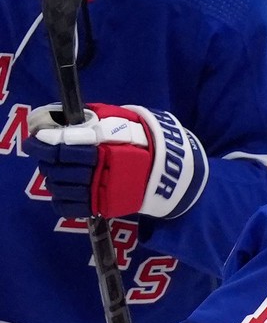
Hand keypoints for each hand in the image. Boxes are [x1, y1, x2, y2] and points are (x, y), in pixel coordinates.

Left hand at [25, 103, 207, 219]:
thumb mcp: (124, 120)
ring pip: (61, 187)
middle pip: (58, 167)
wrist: (172, 172)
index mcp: (103, 148)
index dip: (46, 144)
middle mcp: (100, 171)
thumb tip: (69, 114)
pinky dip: (61, 201)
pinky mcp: (104, 206)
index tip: (38, 140)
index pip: (64, 147)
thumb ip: (97, 116)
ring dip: (53, 179)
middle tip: (46, 156)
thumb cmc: (145, 142)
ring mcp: (101, 190)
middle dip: (48, 161)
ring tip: (55, 173)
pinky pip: (72, 207)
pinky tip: (63, 192)